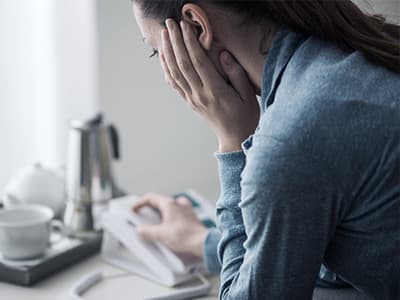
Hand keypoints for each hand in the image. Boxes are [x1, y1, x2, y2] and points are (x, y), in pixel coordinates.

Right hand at [132, 193, 207, 257]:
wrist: (202, 243)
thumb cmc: (186, 236)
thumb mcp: (160, 235)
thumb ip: (147, 232)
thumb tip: (141, 230)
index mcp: (170, 203)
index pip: (151, 197)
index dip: (140, 203)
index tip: (135, 208)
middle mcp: (179, 204)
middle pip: (160, 202)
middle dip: (150, 209)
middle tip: (143, 216)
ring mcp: (186, 210)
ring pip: (169, 207)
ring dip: (161, 214)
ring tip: (155, 224)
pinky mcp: (191, 218)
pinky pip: (177, 214)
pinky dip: (170, 219)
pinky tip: (168, 228)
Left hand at [161, 19, 259, 152]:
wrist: (234, 139)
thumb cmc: (244, 117)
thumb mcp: (247, 95)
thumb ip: (236, 74)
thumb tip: (223, 55)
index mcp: (215, 91)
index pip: (198, 62)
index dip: (190, 43)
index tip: (185, 26)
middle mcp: (200, 95)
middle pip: (183, 64)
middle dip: (175, 42)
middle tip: (170, 23)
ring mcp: (192, 99)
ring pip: (175, 73)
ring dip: (168, 52)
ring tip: (164, 34)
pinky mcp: (189, 102)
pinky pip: (174, 83)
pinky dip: (166, 68)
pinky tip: (164, 56)